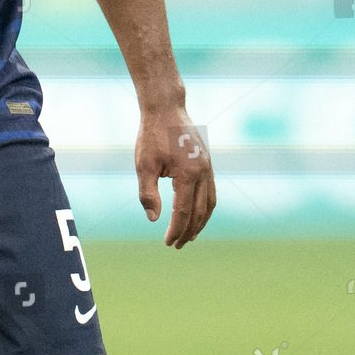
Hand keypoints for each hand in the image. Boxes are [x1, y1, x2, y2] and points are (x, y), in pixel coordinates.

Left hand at [135, 108, 215, 248]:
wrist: (166, 109)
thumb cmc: (152, 136)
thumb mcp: (144, 165)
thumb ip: (148, 194)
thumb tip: (154, 219)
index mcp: (187, 174)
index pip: (183, 211)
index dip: (176, 229)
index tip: (168, 242)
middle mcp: (203, 172)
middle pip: (200, 212)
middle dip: (189, 231)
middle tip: (177, 245)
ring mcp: (208, 167)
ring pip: (210, 203)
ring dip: (201, 222)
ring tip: (190, 236)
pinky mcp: (208, 163)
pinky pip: (211, 192)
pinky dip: (205, 207)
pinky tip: (196, 214)